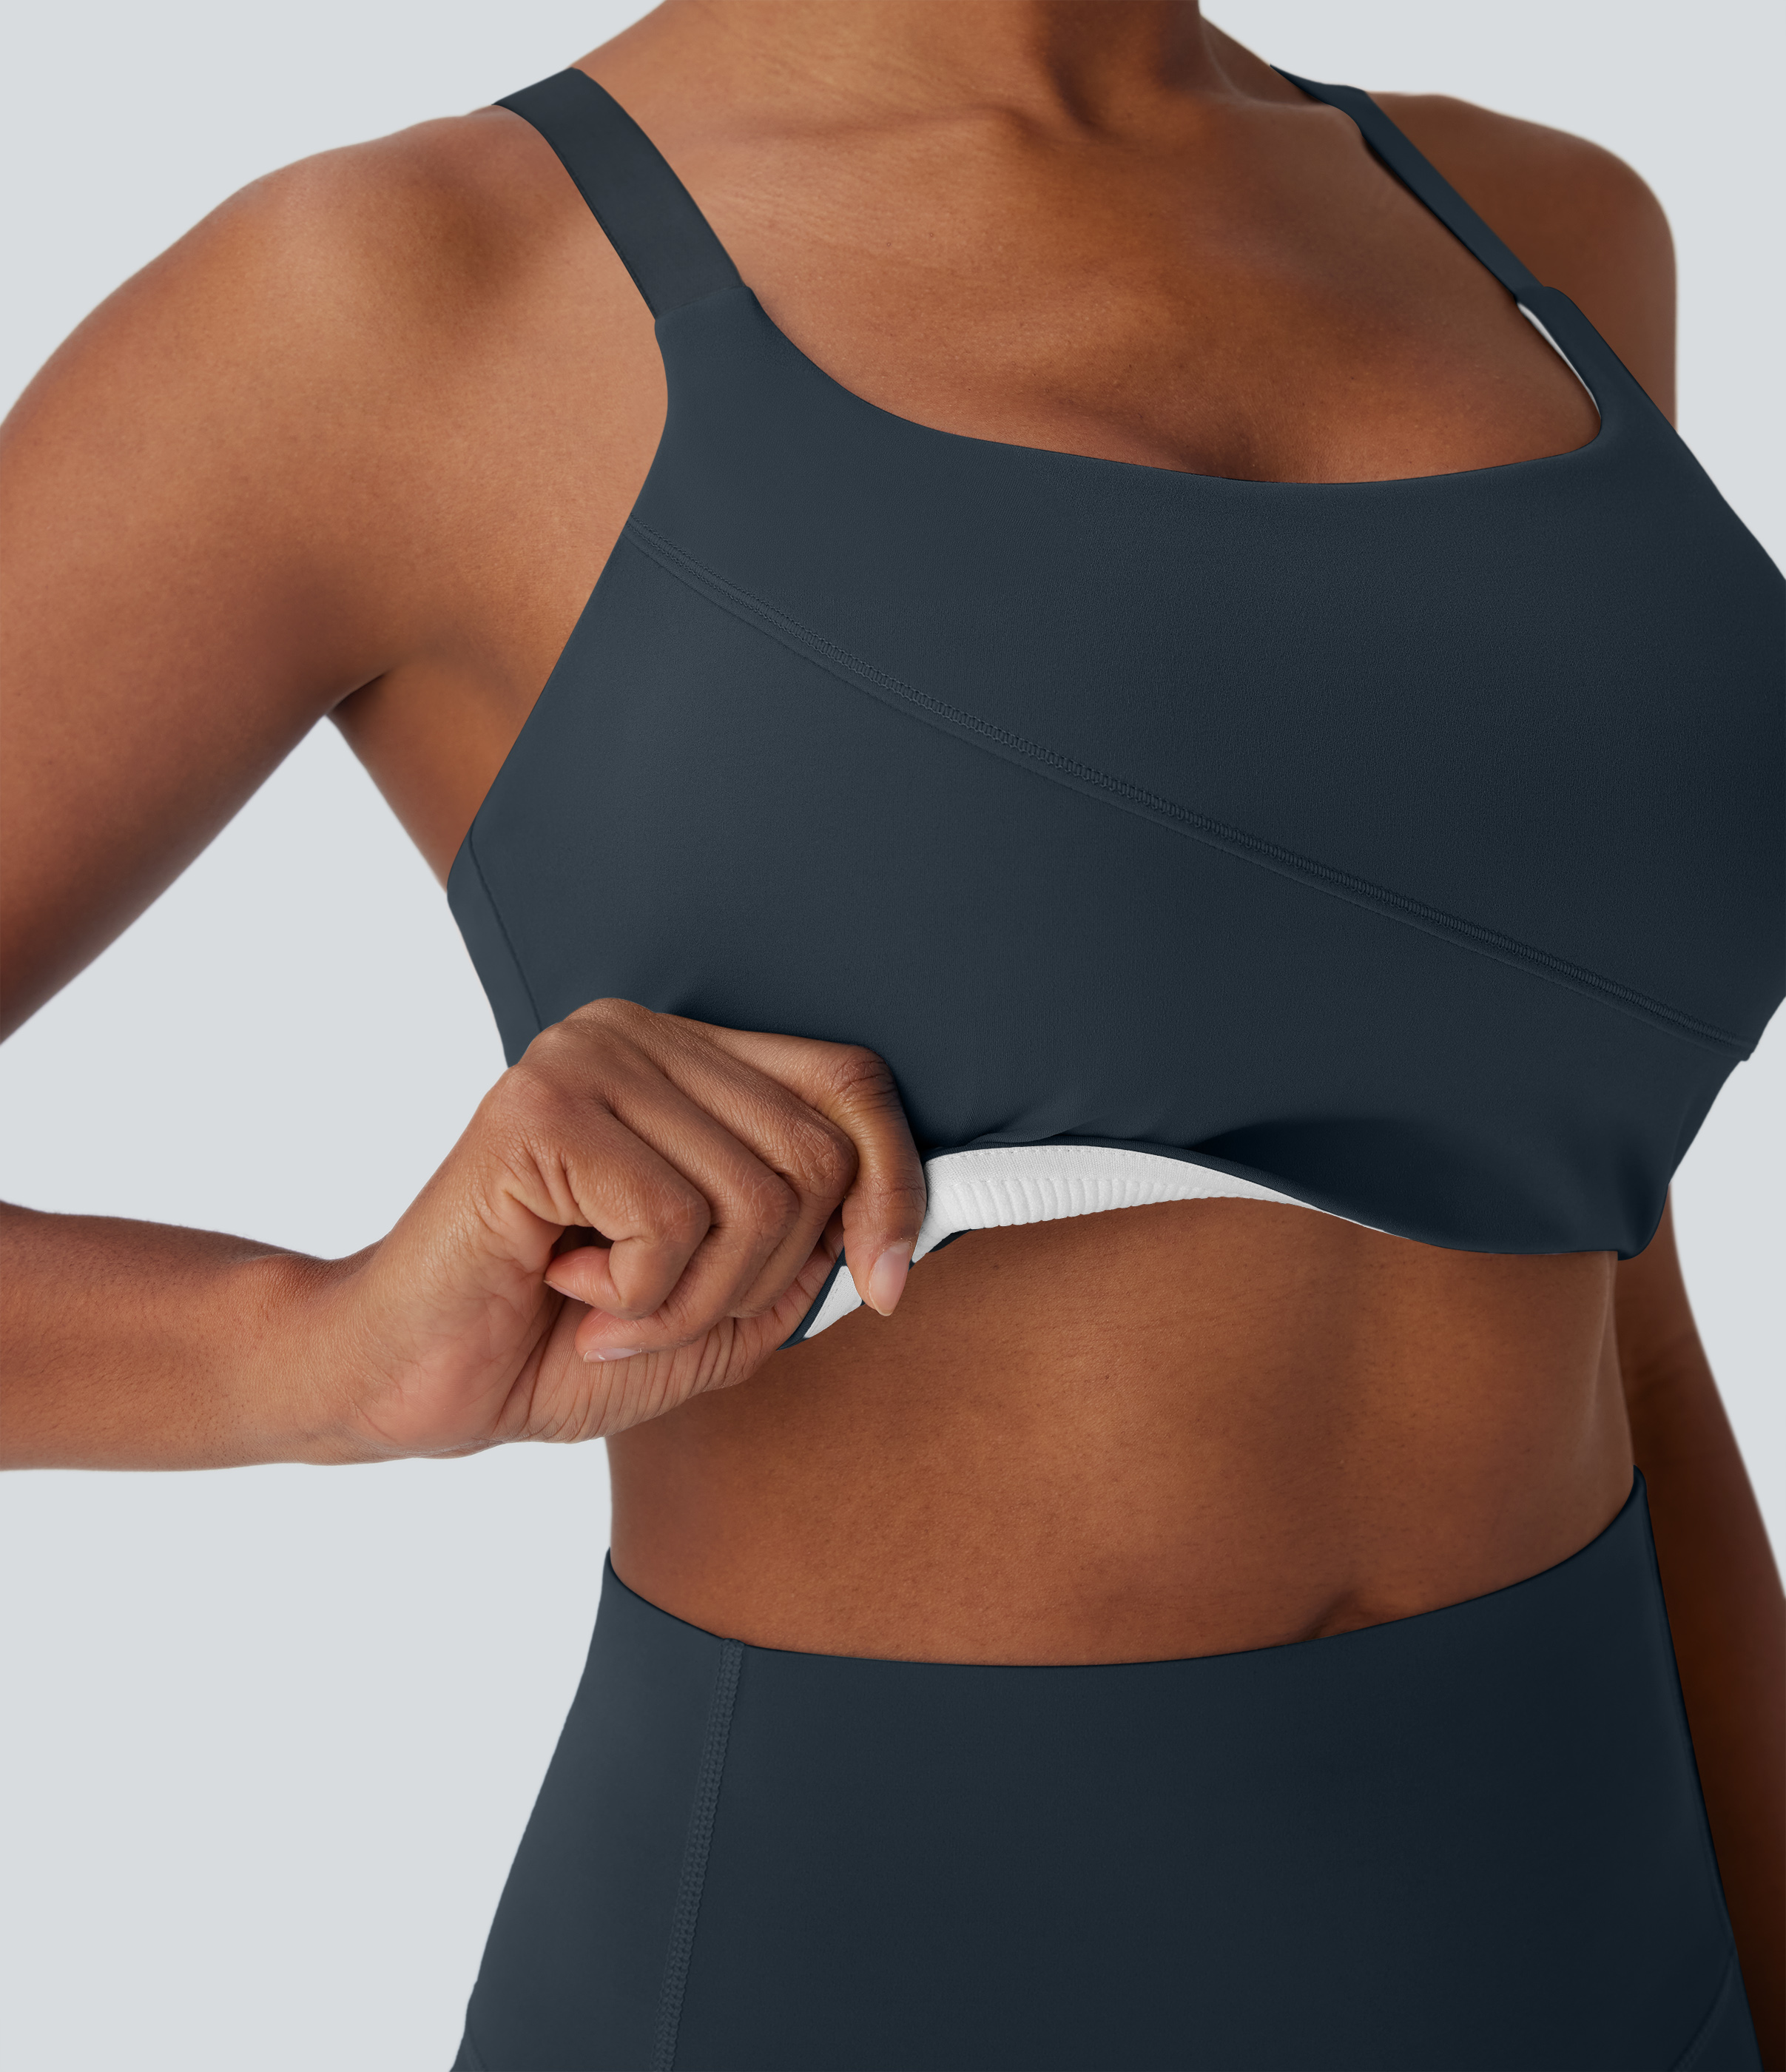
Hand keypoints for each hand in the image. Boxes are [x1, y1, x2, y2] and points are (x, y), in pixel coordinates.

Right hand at [305, 1000, 924, 1459]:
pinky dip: (638, 1297)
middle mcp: (640, 1036)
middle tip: (663, 1310)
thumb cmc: (556, 1343)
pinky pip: (672, 1221)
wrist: (404, 1378)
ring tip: (609, 1305)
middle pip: (816, 1155)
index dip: (895, 1186)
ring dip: (694, 1299)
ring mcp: (587, 1060)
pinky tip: (565, 1286)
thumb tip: (893, 1234)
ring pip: (756, 1197)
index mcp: (689, 1063)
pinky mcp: (541, 1111)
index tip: (888, 1283)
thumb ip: (804, 1264)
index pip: (849, 1082)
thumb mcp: (719, 1316)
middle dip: (763, 1278)